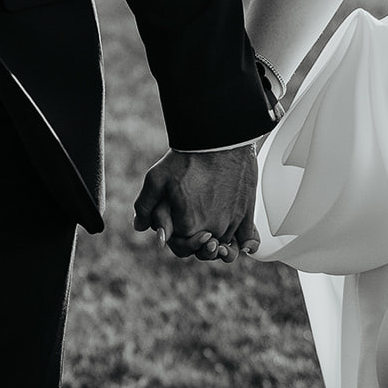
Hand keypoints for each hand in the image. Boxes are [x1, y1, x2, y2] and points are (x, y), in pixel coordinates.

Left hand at [133, 146, 259, 263]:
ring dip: (218, 243)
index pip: (180, 246)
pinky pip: (248, 239)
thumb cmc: (189, 157)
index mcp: (188, 226)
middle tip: (195, 226)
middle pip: (203, 248)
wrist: (219, 139)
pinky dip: (244, 244)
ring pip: (224, 244)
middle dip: (196, 240)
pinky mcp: (247, 212)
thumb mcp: (157, 179)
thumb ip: (145, 206)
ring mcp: (232, 222)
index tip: (177, 224)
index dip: (176, 237)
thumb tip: (139, 226)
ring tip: (213, 230)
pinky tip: (241, 245)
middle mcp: (212, 229)